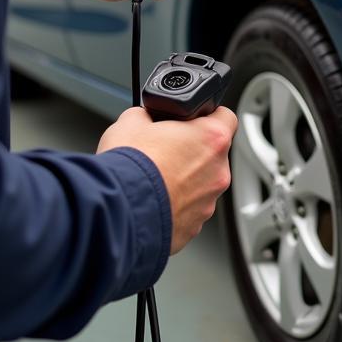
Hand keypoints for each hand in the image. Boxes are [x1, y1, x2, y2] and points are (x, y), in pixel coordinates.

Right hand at [98, 107, 237, 253]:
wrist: (115, 214)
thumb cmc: (128, 169)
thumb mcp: (131, 121)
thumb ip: (148, 114)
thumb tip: (146, 116)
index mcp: (212, 139)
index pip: (226, 117)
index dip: (208, 116)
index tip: (193, 120)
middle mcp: (218, 171)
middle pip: (213, 153)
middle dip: (192, 150)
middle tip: (165, 150)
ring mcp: (208, 202)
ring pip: (202, 183)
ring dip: (184, 179)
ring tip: (155, 178)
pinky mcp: (194, 227)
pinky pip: (189, 208)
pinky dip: (175, 203)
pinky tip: (153, 198)